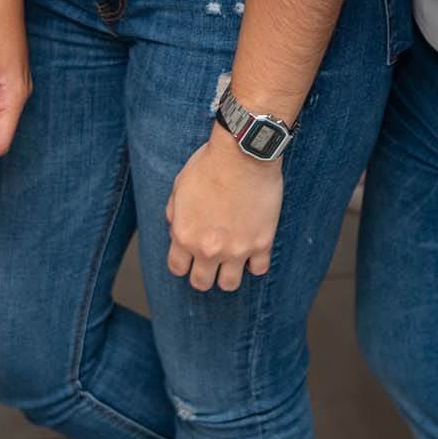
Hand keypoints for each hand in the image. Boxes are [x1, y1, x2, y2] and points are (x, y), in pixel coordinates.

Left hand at [166, 128, 283, 291]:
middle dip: (203, 273)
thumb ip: (175, 214)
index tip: (189, 255)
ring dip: (228, 275)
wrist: (244, 154)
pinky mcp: (261, 243)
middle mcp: (208, 249)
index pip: (177, 268)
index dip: (182, 262)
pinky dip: (255, 264)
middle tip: (210, 260)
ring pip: (229, 285)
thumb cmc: (210, 165)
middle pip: (201, 283)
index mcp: (185, 235)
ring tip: (231, 260)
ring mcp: (237, 249)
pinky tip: (252, 251)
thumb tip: (177, 230)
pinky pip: (259, 269)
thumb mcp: (180, 187)